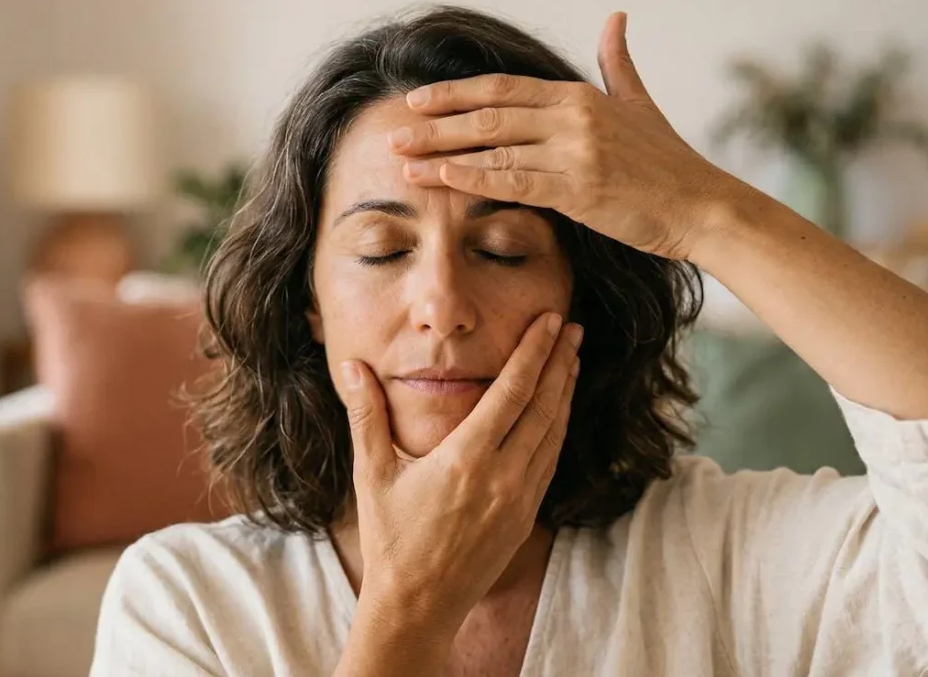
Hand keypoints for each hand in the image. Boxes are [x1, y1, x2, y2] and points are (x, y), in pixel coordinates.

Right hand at [336, 313, 581, 636]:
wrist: (417, 605)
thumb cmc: (390, 539)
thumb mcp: (371, 474)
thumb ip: (366, 415)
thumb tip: (352, 366)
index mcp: (466, 460)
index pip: (513, 392)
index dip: (535, 353)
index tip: (552, 322)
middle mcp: (502, 477)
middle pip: (544, 407)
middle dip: (561, 364)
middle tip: (574, 330)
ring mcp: (519, 500)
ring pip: (553, 434)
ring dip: (565, 393)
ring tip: (572, 360)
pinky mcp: (525, 518)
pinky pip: (549, 462)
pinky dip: (558, 429)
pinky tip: (558, 412)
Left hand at [388, 12, 748, 260]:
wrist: (701, 206)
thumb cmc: (668, 162)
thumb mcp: (639, 103)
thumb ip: (617, 63)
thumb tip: (615, 19)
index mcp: (578, 95)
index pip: (501, 88)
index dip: (455, 94)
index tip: (417, 101)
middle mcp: (572, 117)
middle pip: (487, 116)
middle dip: (434, 124)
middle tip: (393, 133)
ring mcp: (575, 152)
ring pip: (493, 149)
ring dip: (441, 154)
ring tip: (402, 161)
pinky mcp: (579, 190)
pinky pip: (514, 181)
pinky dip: (475, 178)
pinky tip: (442, 177)